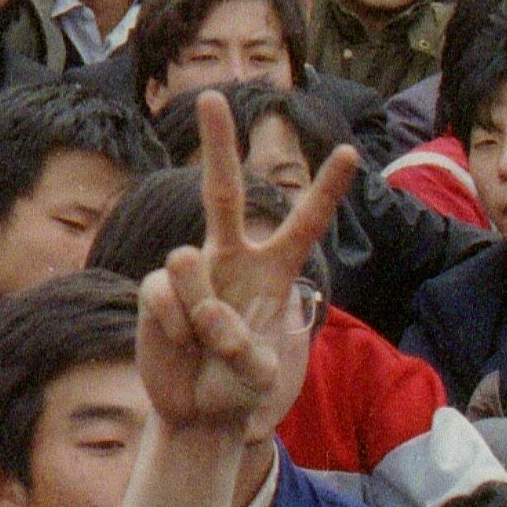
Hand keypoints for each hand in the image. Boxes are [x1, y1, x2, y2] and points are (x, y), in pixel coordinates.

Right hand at [136, 89, 355, 439]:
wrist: (195, 410)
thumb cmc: (239, 387)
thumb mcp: (260, 376)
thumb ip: (243, 346)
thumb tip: (205, 307)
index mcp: (274, 272)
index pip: (304, 225)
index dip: (326, 190)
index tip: (351, 151)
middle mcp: (231, 260)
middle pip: (223, 193)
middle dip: (216, 143)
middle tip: (212, 96)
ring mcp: (191, 272)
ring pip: (186, 264)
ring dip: (201, 315)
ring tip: (205, 345)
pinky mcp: (156, 291)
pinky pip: (161, 294)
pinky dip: (173, 326)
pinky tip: (179, 343)